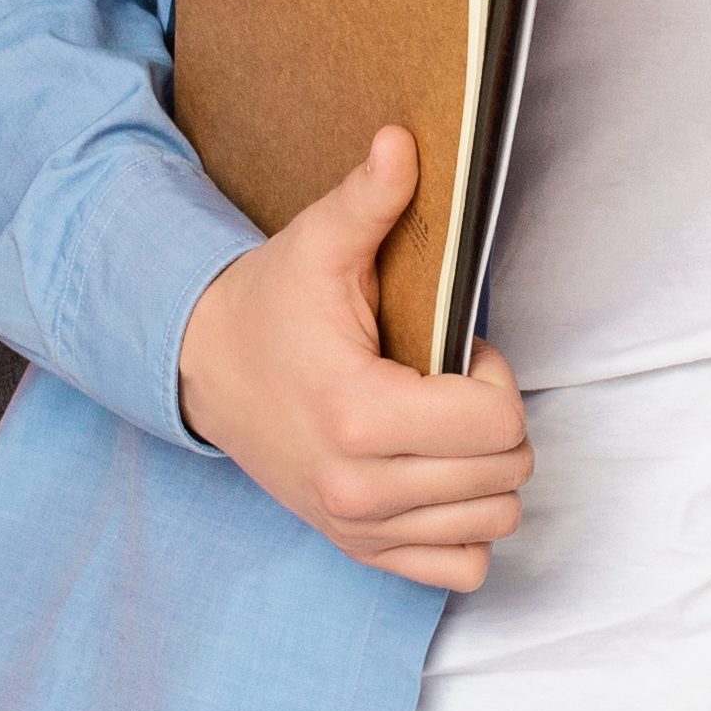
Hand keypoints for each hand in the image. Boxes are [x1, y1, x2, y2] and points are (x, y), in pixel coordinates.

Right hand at [174, 126, 534, 588]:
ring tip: (439, 425)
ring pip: (494, 522)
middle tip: (446, 385)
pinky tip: (437, 474)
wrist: (204, 368)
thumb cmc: (273, 305)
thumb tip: (403, 141)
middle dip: (495, 420)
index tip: (456, 354)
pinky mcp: (356, 549)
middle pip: (506, 474)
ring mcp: (357, 529)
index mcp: (360, 415)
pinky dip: (465, 525)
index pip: (499, 424)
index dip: (495, 377)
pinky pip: (461, 568)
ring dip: (486, 472)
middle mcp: (359, 489)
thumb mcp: (318, 243)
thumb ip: (369, 198)